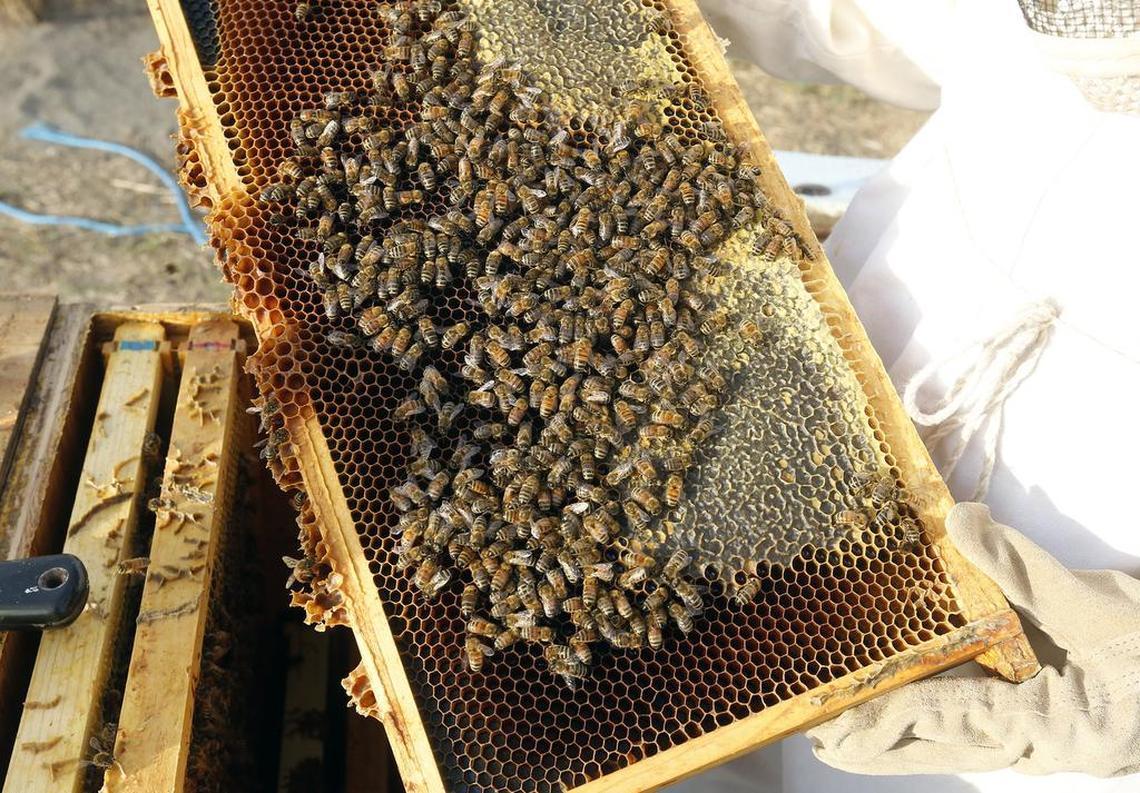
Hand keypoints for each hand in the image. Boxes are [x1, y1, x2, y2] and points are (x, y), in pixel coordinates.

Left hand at [806, 502, 1139, 776]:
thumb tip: (959, 522)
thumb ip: (1021, 568)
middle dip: (876, 742)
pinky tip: (912, 705)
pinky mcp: (1048, 729)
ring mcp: (1042, 744)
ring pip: (956, 744)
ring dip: (901, 735)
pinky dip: (938, 719)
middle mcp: (1036, 746)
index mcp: (1047, 727)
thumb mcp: (1096, 605)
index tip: (829, 721)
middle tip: (815, 734)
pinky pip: (980, 729)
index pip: (942, 720)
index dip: (880, 718)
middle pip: (938, 747)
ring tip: (845, 731)